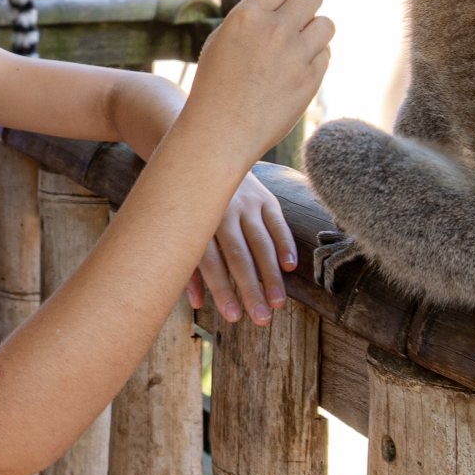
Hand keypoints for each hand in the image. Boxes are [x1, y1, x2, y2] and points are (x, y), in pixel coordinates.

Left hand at [185, 171, 296, 323]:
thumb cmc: (192, 208)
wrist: (205, 155)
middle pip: (238, 255)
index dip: (222, 290)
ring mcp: (245, 202)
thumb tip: (197, 303)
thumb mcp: (184, 232)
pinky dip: (285, 244)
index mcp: (197, 223)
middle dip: (251, 289)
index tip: (233, 317)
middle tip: (262, 319)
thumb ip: (189, 267)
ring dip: (271, 274)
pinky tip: (290, 268)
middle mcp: (222, 212)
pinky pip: (277, 222)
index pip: (211, 263)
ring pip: (261, 242)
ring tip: (278, 303)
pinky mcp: (265, 197)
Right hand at [189, 0, 331, 156]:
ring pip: (326, 24)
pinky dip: (314, 59)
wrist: (219, 132)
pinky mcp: (310, 80)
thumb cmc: (216, 84)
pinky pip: (326, 54)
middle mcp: (273, 30)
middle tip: (293, 25)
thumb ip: (255, 16)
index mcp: (247, 15)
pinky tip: (294, 71)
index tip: (283, 6)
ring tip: (296, 48)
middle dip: (305, 8)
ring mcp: (295, 55)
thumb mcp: (223, 39)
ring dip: (314, 32)